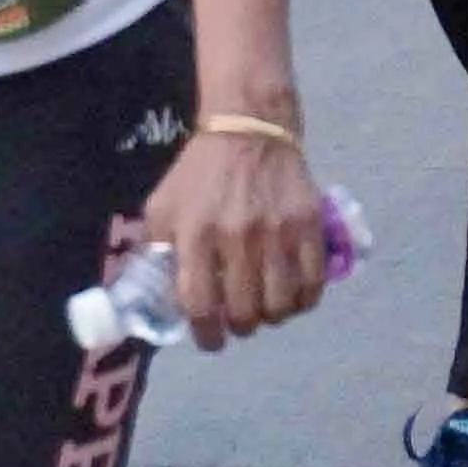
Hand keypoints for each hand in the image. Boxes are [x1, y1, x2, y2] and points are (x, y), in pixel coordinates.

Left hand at [135, 128, 330, 348]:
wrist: (249, 127)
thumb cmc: (200, 173)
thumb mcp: (162, 206)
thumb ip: (156, 251)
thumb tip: (155, 298)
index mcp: (196, 234)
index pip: (200, 305)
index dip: (205, 334)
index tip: (210, 339)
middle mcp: (237, 236)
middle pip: (244, 312)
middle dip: (240, 326)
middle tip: (238, 320)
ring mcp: (278, 232)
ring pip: (280, 306)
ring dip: (271, 317)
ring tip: (265, 308)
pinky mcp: (309, 225)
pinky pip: (313, 284)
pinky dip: (303, 301)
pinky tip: (292, 296)